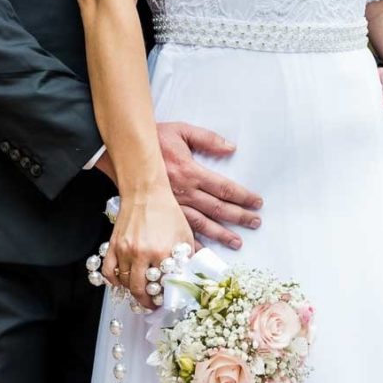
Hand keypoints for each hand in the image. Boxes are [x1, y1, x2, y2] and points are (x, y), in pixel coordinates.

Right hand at [95, 122, 261, 247]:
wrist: (125, 151)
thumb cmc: (154, 139)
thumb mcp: (181, 130)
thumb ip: (207, 139)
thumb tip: (231, 148)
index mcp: (190, 170)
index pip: (224, 187)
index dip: (243, 196)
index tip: (257, 202)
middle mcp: (183, 191)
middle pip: (217, 208)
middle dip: (239, 217)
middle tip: (255, 222)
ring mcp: (171, 205)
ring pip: (201, 223)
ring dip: (220, 234)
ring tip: (237, 242)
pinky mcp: (160, 213)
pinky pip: (178, 231)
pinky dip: (191, 243)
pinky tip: (202, 252)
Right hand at [101, 187, 193, 310]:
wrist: (146, 192)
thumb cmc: (167, 212)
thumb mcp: (185, 235)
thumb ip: (187, 258)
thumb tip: (188, 278)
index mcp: (163, 252)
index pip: (163, 287)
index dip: (164, 297)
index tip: (166, 301)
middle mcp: (143, 254)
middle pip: (141, 290)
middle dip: (147, 302)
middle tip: (152, 304)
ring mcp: (125, 250)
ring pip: (125, 283)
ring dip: (132, 291)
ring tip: (140, 292)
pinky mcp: (113, 245)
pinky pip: (108, 271)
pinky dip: (114, 281)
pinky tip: (122, 281)